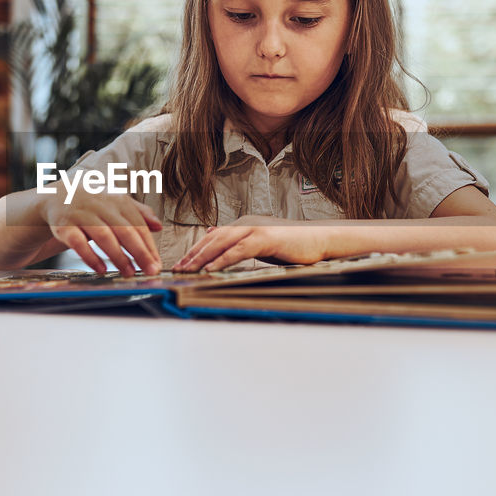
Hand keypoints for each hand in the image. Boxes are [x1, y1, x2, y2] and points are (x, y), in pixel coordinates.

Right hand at [42, 189, 162, 275]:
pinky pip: (78, 243)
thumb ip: (139, 213)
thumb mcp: (117, 203)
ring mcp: (81, 214)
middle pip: (124, 230)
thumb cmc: (94, 204)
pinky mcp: (64, 226)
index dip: (149, 245)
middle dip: (139, 252)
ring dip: (118, 256)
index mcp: (117, 200)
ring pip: (103, 236)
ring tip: (129, 272)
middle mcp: (101, 205)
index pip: (138, 225)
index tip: (157, 264)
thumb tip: (159, 226)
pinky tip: (101, 269)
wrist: (57, 196)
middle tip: (150, 271)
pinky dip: (90, 257)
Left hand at [174, 216, 329, 271]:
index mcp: (243, 226)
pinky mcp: (265, 239)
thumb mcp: (260, 244)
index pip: (212, 238)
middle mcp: (246, 225)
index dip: (195, 250)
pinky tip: (211, 269)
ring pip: (222, 243)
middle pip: (212, 239)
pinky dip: (223, 259)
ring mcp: (255, 230)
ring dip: (202, 257)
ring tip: (188, 270)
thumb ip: (238, 242)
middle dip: (193, 254)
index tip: (181, 264)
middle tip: (177, 269)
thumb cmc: (291, 245)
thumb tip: (213, 234)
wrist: (318, 240)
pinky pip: (238, 250)